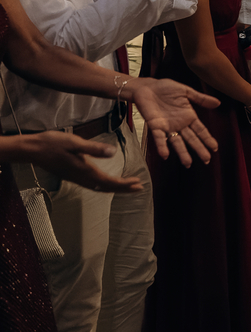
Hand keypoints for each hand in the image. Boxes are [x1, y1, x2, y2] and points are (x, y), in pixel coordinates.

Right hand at [15, 131, 141, 192]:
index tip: (137, 183)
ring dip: (114, 187)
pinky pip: (91, 184)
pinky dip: (103, 185)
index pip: (108, 181)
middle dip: (123, 188)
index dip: (124, 184)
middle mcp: (80, 176)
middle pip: (105, 187)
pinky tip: (106, 182)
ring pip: (98, 187)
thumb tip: (113, 152)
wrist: (31, 149)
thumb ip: (93, 148)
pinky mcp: (71, 175)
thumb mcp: (74, 142)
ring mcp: (75, 177)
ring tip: (128, 186)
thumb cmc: (51, 143)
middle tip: (139, 188)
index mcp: (83, 170)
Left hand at [127, 78, 219, 166]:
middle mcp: (179, 124)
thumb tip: (218, 103)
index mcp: (188, 116)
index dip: (207, 139)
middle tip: (207, 160)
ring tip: (188, 163)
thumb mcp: (185, 92)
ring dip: (182, 153)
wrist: (147, 87)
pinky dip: (162, 146)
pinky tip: (165, 155)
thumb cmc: (165, 88)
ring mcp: (167, 127)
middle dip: (199, 149)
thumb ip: (201, 99)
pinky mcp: (155, 126)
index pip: (200, 130)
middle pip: (191, 139)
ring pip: (177, 142)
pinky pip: (159, 138)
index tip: (215, 148)